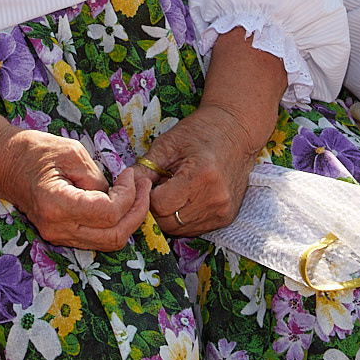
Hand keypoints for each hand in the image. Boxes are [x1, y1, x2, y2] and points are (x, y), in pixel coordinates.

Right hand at [0, 128, 148, 249]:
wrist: (2, 163)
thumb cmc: (34, 151)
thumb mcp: (72, 152)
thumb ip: (97, 178)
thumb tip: (116, 195)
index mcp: (57, 205)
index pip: (108, 213)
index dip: (128, 195)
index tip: (130, 174)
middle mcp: (57, 228)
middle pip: (113, 236)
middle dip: (137, 212)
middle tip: (144, 186)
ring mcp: (58, 236)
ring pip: (108, 242)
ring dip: (129, 220)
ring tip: (137, 193)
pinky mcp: (61, 235)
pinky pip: (97, 239)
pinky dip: (114, 224)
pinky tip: (120, 202)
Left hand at [142, 102, 266, 237]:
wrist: (237, 131)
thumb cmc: (201, 132)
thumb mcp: (168, 144)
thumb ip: (144, 168)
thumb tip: (122, 187)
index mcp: (200, 176)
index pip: (159, 205)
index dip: (146, 196)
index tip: (146, 182)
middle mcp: (215, 199)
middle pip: (168, 222)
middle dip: (154, 209)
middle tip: (155, 188)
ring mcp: (222, 211)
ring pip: (179, 229)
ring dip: (168, 215)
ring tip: (170, 191)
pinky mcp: (226, 218)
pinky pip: (193, 229)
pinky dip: (182, 218)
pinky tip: (183, 198)